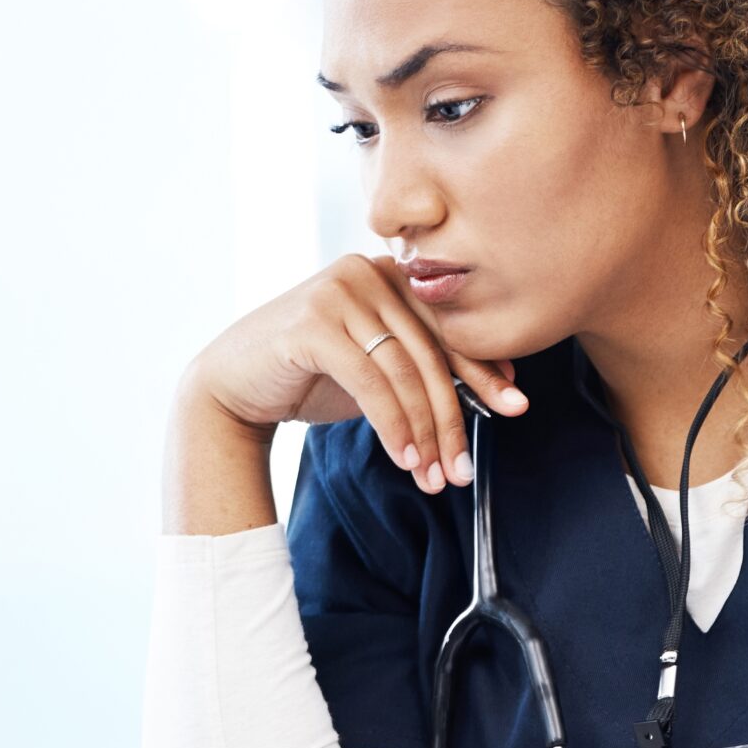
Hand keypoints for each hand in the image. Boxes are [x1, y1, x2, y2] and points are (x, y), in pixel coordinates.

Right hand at [183, 253, 524, 494]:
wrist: (234, 387)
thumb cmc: (312, 377)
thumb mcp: (380, 370)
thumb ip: (426, 366)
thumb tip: (500, 384)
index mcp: (390, 274)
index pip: (450, 326)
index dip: (484, 370)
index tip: (514, 408)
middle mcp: (368, 271)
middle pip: (430, 353)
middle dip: (453, 418)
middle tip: (463, 468)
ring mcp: (339, 291)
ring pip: (404, 372)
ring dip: (425, 432)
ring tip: (435, 476)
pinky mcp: (312, 322)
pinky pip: (371, 382)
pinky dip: (394, 426)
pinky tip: (405, 458)